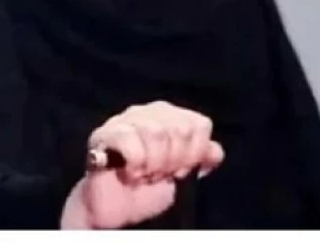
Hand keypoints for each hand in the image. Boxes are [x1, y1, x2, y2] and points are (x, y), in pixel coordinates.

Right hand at [59, 101, 223, 228]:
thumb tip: (214, 151)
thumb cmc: (148, 188)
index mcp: (171, 116)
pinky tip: (130, 172)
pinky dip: (135, 164)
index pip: (199, 125)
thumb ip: (201, 158)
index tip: (180, 171)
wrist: (115, 208)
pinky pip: (130, 141)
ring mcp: (125, 119)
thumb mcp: (183, 173)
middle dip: (174, 161)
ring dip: (153, 164)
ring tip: (144, 174)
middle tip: (159, 174)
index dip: (194, 154)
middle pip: (180, 129)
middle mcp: (148, 111)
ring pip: (156, 132)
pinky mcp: (104, 133)